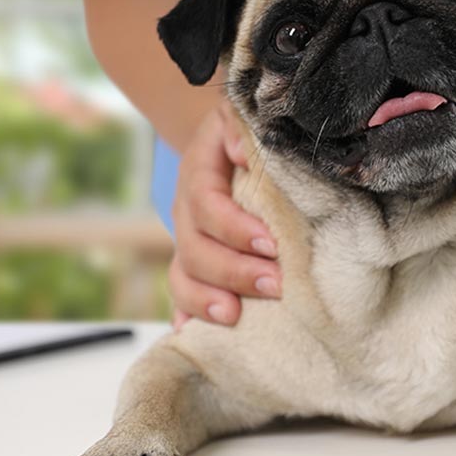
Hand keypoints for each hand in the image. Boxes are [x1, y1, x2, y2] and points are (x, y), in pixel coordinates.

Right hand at [168, 100, 280, 329]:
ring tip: (234, 317)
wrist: (220, 145)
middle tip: (275, 284)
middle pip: (195, 249)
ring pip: (182, 276)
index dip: (234, 228)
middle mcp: (186, 212)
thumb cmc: (241, 137)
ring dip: (206, 300)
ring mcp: (186, 240)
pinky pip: (181, 292)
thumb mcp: (239, 119)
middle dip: (233, 271)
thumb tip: (245, 153)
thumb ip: (241, 131)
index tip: (270, 243)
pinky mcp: (192, 262)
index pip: (208, 205)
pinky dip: (185, 314)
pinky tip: (191, 335)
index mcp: (199, 176)